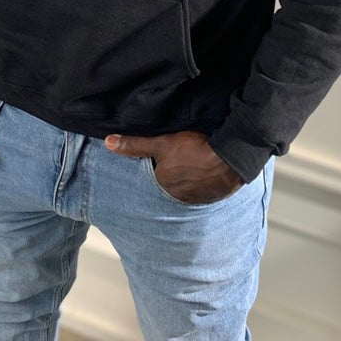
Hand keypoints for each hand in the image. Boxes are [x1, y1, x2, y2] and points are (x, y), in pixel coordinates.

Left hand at [105, 130, 242, 203]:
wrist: (231, 158)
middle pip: (173, 181)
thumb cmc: (195, 149)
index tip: (171, 152)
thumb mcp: (161, 143)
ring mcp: (197, 198)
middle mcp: (178, 196)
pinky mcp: (214, 196)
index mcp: (163, 185)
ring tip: (199, 163)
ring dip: (192, 178)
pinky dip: (206, 182)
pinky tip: (211, 170)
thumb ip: (134, 145)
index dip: (164, 161)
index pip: (158, 173)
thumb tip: (108, 142)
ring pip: (189, 186)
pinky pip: (205, 190)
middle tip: (186, 158)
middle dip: (177, 172)